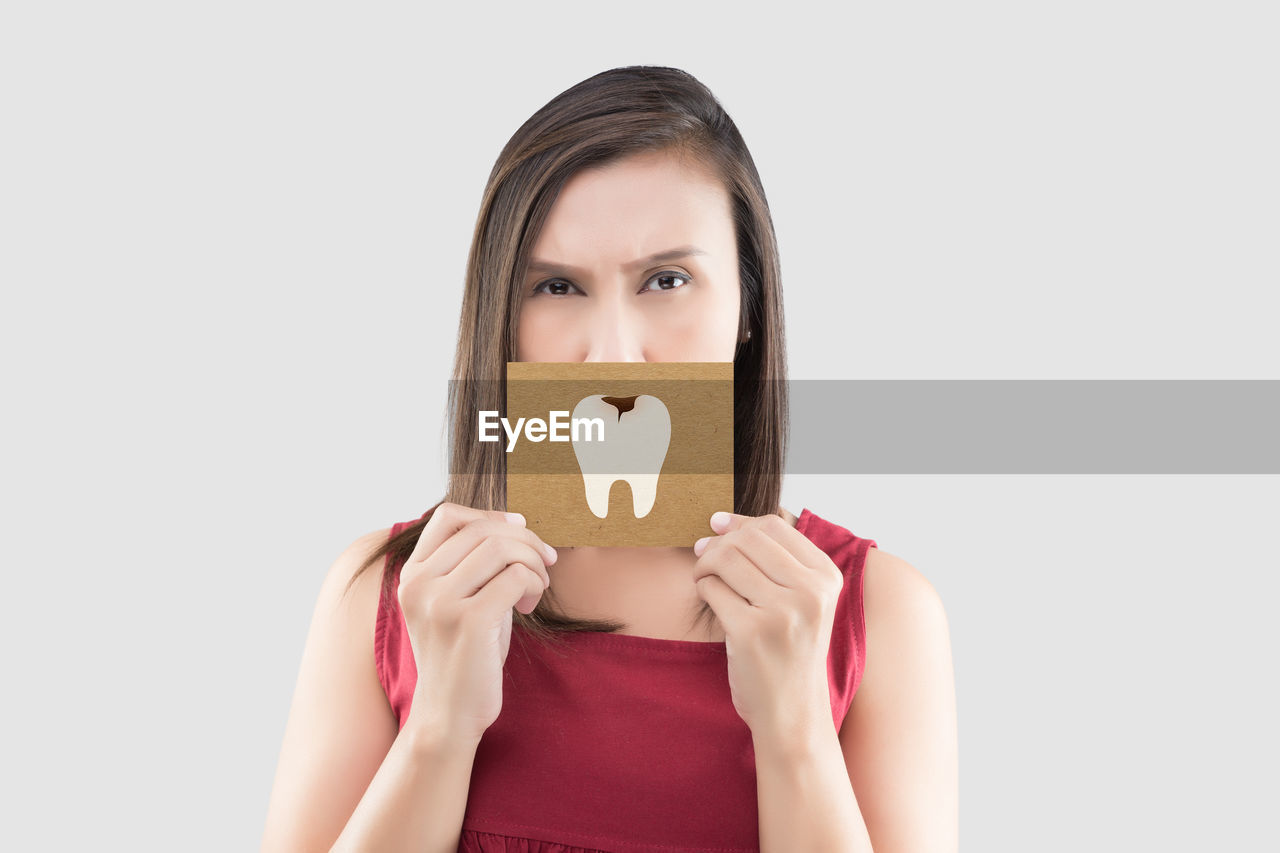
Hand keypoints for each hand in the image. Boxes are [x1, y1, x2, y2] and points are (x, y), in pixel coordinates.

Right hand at [397, 502, 555, 742]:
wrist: (448, 716)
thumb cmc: (462, 655)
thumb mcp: (456, 601)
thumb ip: (472, 564)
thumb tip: (516, 522)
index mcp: (411, 575)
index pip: (447, 515)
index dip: (490, 515)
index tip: (520, 529)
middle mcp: (419, 584)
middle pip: (482, 529)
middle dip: (525, 539)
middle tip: (545, 561)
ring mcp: (439, 602)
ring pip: (501, 548)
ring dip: (532, 562)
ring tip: (536, 588)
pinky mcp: (468, 621)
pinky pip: (516, 577)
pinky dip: (533, 584)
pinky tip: (529, 607)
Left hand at [692, 510, 843, 739]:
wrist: (792, 713)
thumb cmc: (790, 652)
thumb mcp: (801, 601)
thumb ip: (774, 560)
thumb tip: (721, 522)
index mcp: (826, 578)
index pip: (774, 526)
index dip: (739, 523)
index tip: (717, 529)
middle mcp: (810, 592)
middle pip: (747, 539)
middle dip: (717, 544)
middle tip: (704, 558)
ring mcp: (782, 612)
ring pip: (726, 559)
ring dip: (705, 564)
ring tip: (704, 578)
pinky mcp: (751, 632)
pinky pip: (712, 588)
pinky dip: (703, 589)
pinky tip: (711, 602)